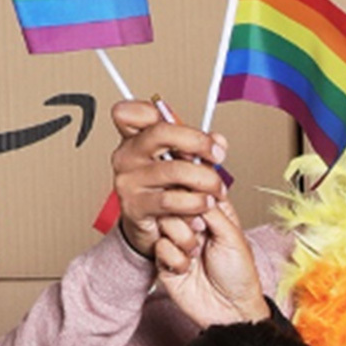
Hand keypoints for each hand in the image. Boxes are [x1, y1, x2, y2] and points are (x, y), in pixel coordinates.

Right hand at [108, 99, 229, 259]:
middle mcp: (127, 157)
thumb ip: (200, 148)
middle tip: (217, 156)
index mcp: (136, 140)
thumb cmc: (170, 193)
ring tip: (216, 191)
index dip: (156, 111)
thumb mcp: (185, 164)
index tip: (184, 124)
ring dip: (206, 181)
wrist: (157, 234)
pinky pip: (172, 200)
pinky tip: (204, 206)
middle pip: (160, 132)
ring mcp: (128, 181)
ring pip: (175, 169)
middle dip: (198, 142)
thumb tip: (218, 140)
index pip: (131, 113)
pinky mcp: (135, 207)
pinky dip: (196, 204)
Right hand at [155, 197, 270, 326]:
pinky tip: (188, 268)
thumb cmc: (239, 274)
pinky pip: (159, 247)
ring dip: (183, 239)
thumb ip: (211, 210)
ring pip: (164, 222)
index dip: (192, 192)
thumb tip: (193, 187)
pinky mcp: (164, 260)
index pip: (193, 188)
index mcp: (213, 213)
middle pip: (173, 202)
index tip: (199, 200)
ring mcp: (177, 241)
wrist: (230, 310)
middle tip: (201, 232)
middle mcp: (193, 224)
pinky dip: (176, 258)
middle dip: (187, 217)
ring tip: (197, 254)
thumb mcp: (232, 236)